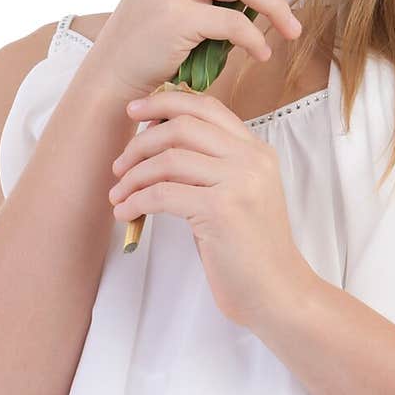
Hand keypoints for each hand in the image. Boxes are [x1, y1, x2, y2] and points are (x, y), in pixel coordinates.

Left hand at [107, 88, 313, 328]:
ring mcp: (238, 182)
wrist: (277, 291)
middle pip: (182, 126)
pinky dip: (136, 201)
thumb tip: (157, 145)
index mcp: (256, 151)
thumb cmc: (249, 249)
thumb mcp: (237, 195)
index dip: (165, 102)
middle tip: (119, 165)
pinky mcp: (221, 209)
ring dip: (133, 176)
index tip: (135, 110)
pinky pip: (163, 193)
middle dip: (140, 142)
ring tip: (118, 194)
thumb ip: (210, 166)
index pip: (206, 107)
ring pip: (168, 158)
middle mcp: (251, 159)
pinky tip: (126, 213)